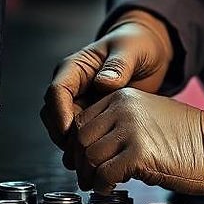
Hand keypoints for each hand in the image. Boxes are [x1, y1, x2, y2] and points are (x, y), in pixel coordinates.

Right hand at [41, 10, 172, 152]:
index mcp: (75, 67)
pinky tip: (100, 156)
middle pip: (53, 115)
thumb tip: (103, 82)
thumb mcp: (131, 50)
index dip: (60, 113)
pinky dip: (86, 147)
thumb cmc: (137, 44)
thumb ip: (118, 65)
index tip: (71, 132)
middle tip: (82, 152)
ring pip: (63, 129)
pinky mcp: (92, 116)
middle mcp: (72, 86)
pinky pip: (81, 135)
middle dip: (64, 136)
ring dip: (73, 145)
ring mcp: (80, 102)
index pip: (56, 92)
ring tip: (90, 159)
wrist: (149, 52)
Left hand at [68, 89, 203, 193]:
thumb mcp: (149, 118)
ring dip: (90, 177)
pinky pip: (104, 174)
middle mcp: (123, 107)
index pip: (82, 121)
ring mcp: (131, 129)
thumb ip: (122, 124)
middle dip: (80, 163)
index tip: (84, 162)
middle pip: (80, 139)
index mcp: (124, 96)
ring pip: (89, 157)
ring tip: (100, 186)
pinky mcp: (140, 153)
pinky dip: (103, 186)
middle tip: (89, 178)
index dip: (78, 146)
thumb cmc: (191, 137)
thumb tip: (95, 147)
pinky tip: (111, 190)